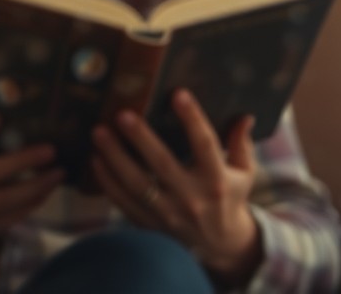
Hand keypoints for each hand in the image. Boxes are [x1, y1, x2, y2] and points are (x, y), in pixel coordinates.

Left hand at [91, 90, 261, 280]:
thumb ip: (241, 144)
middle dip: (141, 139)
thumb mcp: (244, 172)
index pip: (205, 145)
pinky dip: (107, 182)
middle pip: (162, 165)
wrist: (220, 245)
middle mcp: (192, 198)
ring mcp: (169, 214)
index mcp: (217, 181)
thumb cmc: (229, 197)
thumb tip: (245, 115)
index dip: (192, 119)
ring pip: (137, 185)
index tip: (178, 94)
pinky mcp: (150, 225)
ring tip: (99, 132)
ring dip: (115, 158)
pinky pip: (124, 202)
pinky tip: (95, 160)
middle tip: (122, 114)